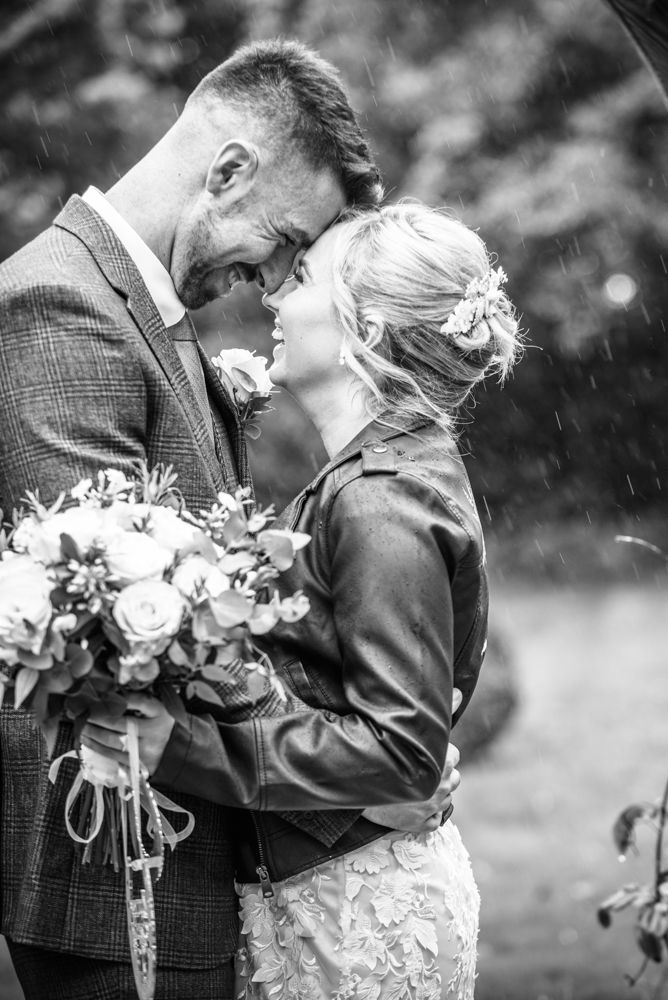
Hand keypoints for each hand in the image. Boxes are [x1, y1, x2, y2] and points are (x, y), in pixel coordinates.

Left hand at [81, 693, 175, 775]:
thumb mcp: (157, 709)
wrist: (175, 753)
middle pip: (121, 725)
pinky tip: (87, 742)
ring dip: (93, 735)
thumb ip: (138, 700)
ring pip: (113, 743)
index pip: (140, 702)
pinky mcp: (137, 766)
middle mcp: (153, 733)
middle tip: (84, 714)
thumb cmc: (161, 726)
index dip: (121, 699)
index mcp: (159, 714)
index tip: (104, 695)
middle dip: (98, 719)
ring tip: (81, 728)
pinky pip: (112, 758)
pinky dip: (97, 749)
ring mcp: (144, 752)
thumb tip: (110, 694)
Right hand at [361, 687, 462, 832]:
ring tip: (412, 787)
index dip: (439, 753)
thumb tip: (461, 691)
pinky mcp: (425, 824)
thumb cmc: (382, 750)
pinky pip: (434, 820)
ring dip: (434, 794)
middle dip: (439, 774)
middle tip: (415, 769)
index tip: (422, 752)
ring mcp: (435, 806)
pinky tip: (411, 805)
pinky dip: (425, 815)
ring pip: (445, 798)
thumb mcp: (413, 728)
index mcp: (444, 759)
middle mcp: (444, 783)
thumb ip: (443, 709)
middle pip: (453, 777)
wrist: (356, 780)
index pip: (453, 754)